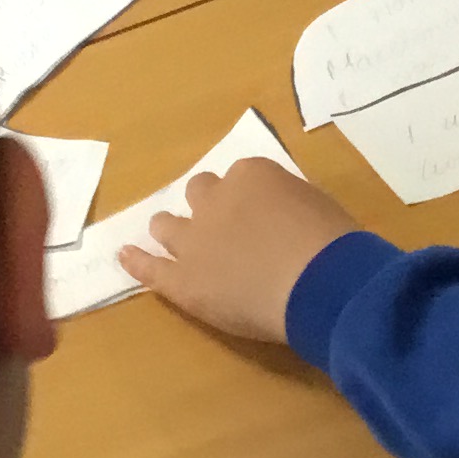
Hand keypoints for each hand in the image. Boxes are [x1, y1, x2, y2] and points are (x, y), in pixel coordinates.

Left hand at [121, 159, 359, 343]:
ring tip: (174, 238)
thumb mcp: (318, 205)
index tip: (262, 216)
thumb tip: (286, 218)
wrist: (319, 282)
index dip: (248, 199)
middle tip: (226, 229)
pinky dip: (136, 261)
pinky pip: (150, 268)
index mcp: (252, 175)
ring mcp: (195, 240)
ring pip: (168, 225)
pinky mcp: (184, 281)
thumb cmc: (333, 243)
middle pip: (200, 193)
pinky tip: (125, 256)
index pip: (241, 179)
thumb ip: (291, 205)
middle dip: (209, 207)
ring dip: (172, 229)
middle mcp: (216, 200)